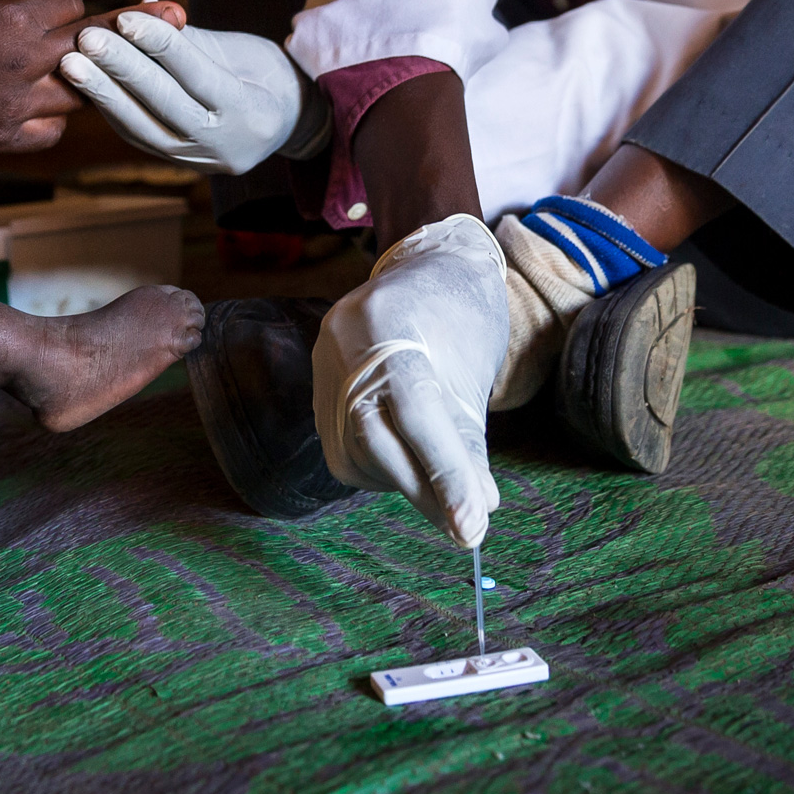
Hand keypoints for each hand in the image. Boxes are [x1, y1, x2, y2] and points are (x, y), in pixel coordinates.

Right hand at [0, 0, 87, 152]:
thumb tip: (32, 7)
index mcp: (15, 20)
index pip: (74, 7)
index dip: (64, 5)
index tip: (52, 10)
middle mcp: (24, 63)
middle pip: (92, 49)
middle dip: (88, 39)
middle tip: (93, 40)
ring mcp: (16, 105)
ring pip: (82, 94)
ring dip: (75, 80)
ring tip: (61, 73)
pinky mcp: (3, 137)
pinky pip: (52, 131)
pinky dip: (51, 118)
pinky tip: (36, 105)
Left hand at [57, 12, 330, 174]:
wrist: (287, 125)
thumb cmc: (267, 75)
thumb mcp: (245, 50)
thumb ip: (192, 36)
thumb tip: (144, 6)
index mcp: (250, 110)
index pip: (196, 73)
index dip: (159, 44)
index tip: (125, 17)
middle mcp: (223, 142)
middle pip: (164, 103)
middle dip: (121, 70)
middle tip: (86, 40)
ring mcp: (198, 159)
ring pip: (142, 128)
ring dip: (103, 94)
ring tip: (72, 64)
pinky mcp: (176, 163)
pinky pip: (137, 136)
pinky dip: (110, 109)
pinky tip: (86, 85)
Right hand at [311, 214, 509, 546]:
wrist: (425, 266)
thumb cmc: (459, 314)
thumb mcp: (474, 370)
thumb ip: (469, 442)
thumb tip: (476, 512)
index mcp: (386, 321)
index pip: (415, 409)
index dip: (444, 471)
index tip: (473, 523)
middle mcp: (342, 342)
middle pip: (376, 437)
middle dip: (427, 490)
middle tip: (470, 527)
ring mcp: (322, 367)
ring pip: (358, 452)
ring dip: (406, 482)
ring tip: (446, 484)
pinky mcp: (317, 392)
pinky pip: (345, 451)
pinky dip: (384, 468)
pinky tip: (410, 461)